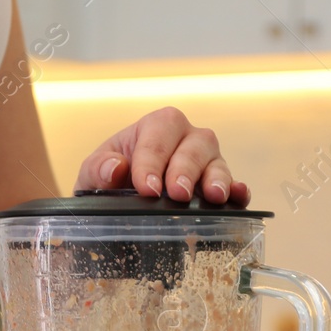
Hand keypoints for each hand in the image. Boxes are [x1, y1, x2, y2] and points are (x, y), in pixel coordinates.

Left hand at [75, 106, 249, 205]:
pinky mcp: (219, 186)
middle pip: (195, 144)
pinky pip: (235, 185)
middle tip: (176, 193)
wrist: (119, 202)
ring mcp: (206, 162)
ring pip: (217, 162)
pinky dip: (238, 192)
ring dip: (216, 178)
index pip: (158, 136)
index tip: (145, 188)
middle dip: (185, 169)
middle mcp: (186, 139)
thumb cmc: (109, 181)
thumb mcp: (92, 175)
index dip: (152, 161)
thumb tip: (115, 168)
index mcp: (155, 127)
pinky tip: (238, 199)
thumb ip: (98, 169)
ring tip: (213, 196)